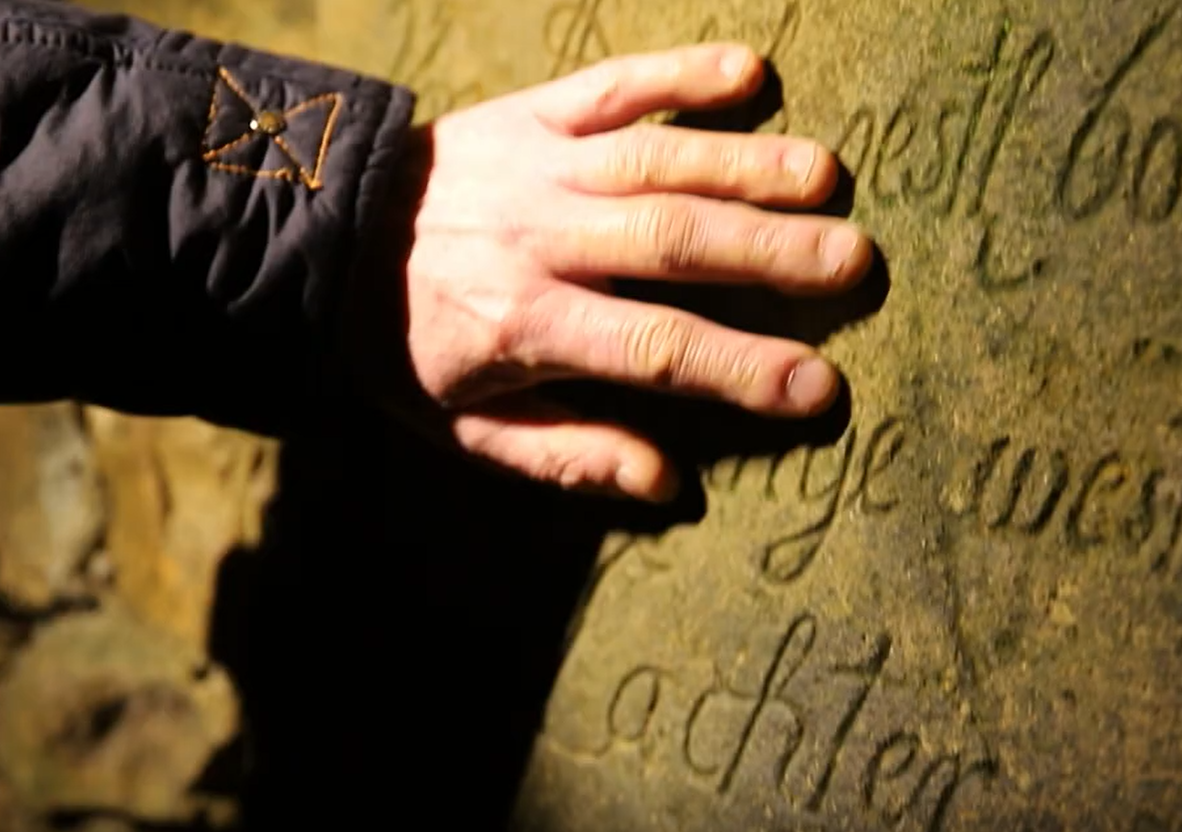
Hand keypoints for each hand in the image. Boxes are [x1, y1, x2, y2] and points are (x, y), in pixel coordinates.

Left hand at [388, 43, 870, 501]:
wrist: (323, 233)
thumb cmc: (409, 343)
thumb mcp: (466, 425)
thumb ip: (567, 453)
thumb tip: (668, 484)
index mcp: (525, 324)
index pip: (651, 348)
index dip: (739, 369)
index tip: (820, 388)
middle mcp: (540, 237)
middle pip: (670, 242)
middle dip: (769, 254)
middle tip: (857, 264)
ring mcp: (541, 164)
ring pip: (657, 160)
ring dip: (746, 165)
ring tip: (829, 179)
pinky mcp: (536, 110)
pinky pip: (615, 84)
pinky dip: (681, 74)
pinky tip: (752, 73)